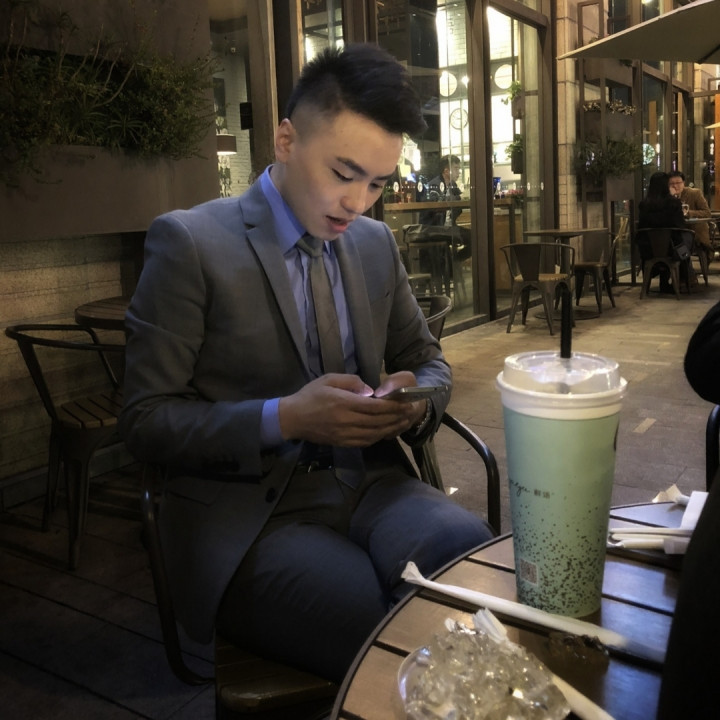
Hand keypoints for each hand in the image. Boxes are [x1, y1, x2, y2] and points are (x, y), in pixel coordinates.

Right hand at [279, 373, 423, 445]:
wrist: (292, 418)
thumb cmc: (310, 395)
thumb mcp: (329, 379)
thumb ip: (352, 382)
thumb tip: (371, 391)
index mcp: (344, 403)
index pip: (375, 407)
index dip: (393, 406)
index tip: (405, 402)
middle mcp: (347, 420)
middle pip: (378, 421)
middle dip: (396, 417)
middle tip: (410, 412)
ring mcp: (345, 434)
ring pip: (375, 433)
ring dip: (391, 428)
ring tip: (403, 422)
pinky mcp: (343, 443)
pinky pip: (366, 442)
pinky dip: (379, 437)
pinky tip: (386, 431)